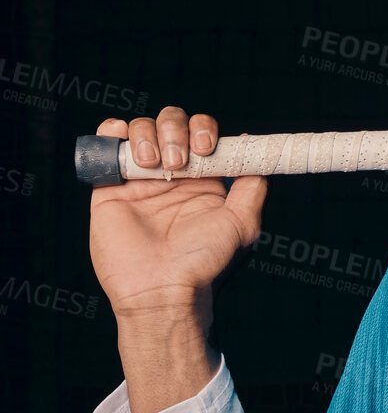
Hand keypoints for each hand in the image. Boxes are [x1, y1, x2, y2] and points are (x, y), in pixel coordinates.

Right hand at [88, 106, 268, 323]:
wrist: (162, 289)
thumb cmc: (205, 262)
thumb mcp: (243, 224)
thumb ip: (252, 187)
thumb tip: (255, 151)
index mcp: (204, 181)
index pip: (203, 135)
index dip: (204, 130)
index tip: (206, 147)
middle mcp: (172, 176)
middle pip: (172, 124)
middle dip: (176, 130)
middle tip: (180, 162)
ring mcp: (140, 180)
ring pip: (142, 129)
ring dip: (148, 135)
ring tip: (153, 165)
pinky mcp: (110, 188)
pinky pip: (107, 146)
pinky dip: (112, 129)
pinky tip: (121, 135)